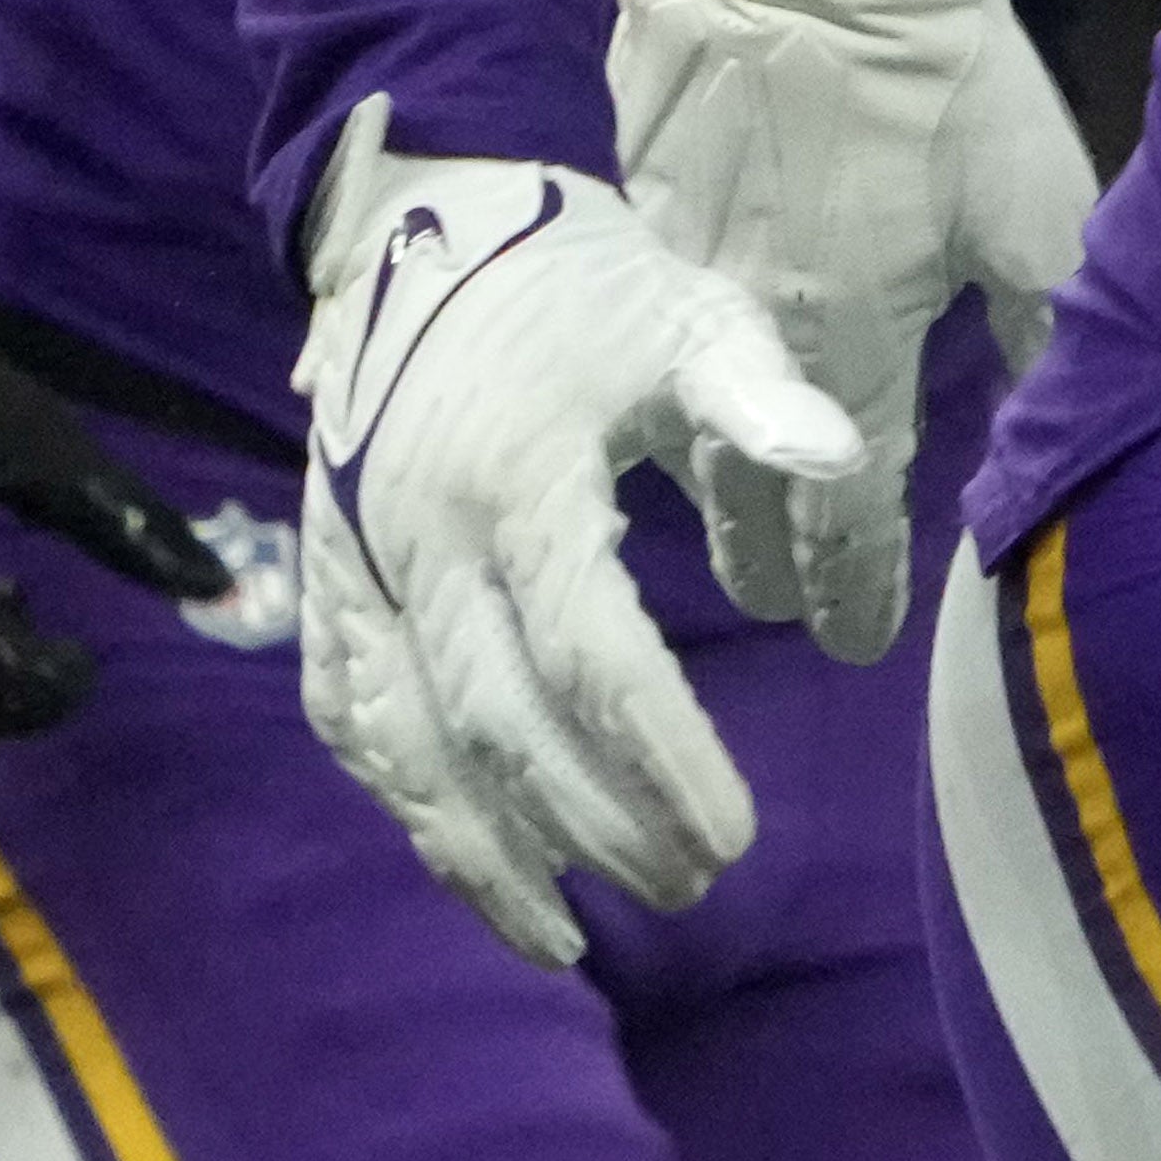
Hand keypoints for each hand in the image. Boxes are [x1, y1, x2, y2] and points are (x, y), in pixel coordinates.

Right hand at [290, 115, 848, 959]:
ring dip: (480, 854)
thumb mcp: (682, 311)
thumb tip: (838, 461)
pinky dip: (402, 798)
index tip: (734, 838)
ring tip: (562, 938)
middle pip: (500, 726)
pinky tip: (464, 855)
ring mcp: (354, 561)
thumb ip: (755, 391)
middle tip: (688, 885)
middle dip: (592, 827)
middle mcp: (417, 535)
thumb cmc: (582, 277)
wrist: (427, 221)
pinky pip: (346, 713)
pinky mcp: (323, 573)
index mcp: (516, 477)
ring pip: (404, 746)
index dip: (662, 761)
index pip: (592, 659)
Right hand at [605, 0, 1092, 659]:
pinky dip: (639, 379)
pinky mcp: (621, 206)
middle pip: (743, 497)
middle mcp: (743, 338)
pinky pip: (625, 327)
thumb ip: (1043, 328)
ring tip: (711, 526)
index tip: (861, 644)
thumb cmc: (942, 70)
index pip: (851, 516)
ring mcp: (667, 274)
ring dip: (698, 482)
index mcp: (851, 348)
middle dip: (764, 569)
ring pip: (667, 421)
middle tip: (779, 608)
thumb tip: (1054, 424)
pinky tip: (645, 390)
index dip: (856, 589)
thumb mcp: (1033, 205)